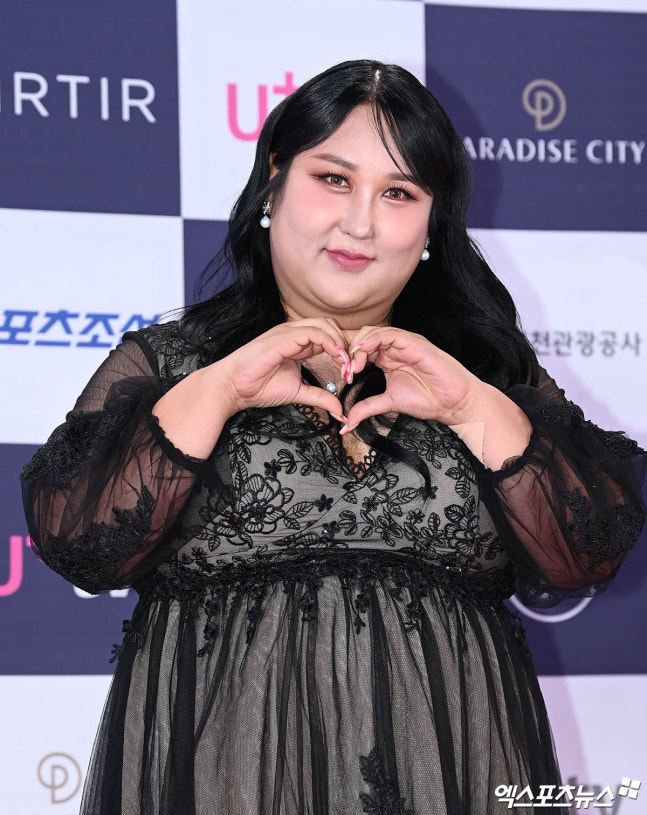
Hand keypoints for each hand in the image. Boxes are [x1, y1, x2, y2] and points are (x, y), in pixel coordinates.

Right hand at [213, 318, 349, 419]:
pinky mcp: (283, 337)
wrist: (233, 388)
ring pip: (324, 325)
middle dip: (345, 345)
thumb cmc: (258, 387)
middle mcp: (294, 333)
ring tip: (344, 366)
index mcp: (297, 343)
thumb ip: (320, 397)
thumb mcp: (298, 393)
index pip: (328, 336)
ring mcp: (288, 332)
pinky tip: (335, 360)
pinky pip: (313, 333)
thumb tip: (340, 411)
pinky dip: (329, 344)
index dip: (343, 352)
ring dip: (340, 344)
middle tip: (350, 369)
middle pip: (330, 325)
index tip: (349, 374)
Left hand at [342, 326, 482, 431]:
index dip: (348, 360)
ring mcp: (404, 343)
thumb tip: (346, 423)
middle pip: (363, 337)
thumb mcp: (388, 403)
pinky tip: (365, 353)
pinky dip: (373, 341)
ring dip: (359, 347)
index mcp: (387, 358)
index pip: (361, 349)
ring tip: (355, 366)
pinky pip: (390, 334)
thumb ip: (366, 408)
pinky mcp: (414, 342)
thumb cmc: (427, 399)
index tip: (343, 377)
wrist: (453, 403)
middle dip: (350, 352)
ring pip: (373, 332)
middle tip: (346, 371)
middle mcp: (394, 348)